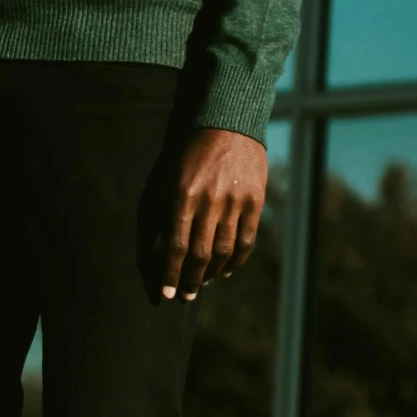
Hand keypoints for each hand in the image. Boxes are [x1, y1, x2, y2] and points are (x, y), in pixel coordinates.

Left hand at [159, 128, 266, 301]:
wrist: (228, 120)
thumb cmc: (190, 149)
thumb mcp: (168, 175)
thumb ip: (164, 210)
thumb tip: (161, 248)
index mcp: (182, 195)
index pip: (175, 247)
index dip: (170, 274)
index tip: (165, 294)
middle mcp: (209, 201)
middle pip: (200, 255)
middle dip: (190, 281)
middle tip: (185, 296)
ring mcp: (235, 202)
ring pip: (224, 252)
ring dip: (212, 274)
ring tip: (203, 284)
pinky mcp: (255, 201)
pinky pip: (246, 240)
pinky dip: (236, 261)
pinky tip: (226, 270)